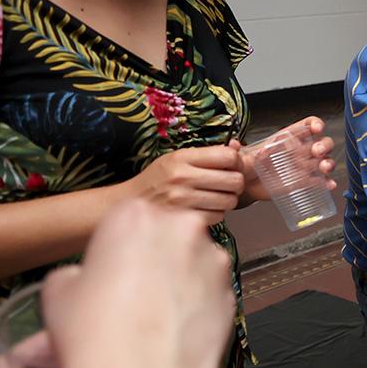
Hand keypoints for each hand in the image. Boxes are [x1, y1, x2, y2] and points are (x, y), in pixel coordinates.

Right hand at [41, 200, 234, 367]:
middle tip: (136, 295)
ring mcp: (215, 261)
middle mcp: (184, 227)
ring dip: (181, 279)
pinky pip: (211, 292)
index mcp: (136, 215)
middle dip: (156, 258)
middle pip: (168, 235)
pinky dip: (198, 305)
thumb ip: (78, 272)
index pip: (127, 220)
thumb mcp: (58, 291)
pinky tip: (179, 331)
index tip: (110, 274)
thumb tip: (90, 279)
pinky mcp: (233, 294)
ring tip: (159, 318)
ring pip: (195, 263)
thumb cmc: (92, 329)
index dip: (117, 249)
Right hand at [123, 145, 245, 224]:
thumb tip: (238, 147)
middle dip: (235, 184)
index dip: (236, 162)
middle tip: (227, 185)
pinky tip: (204, 209)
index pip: (227, 156)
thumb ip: (208, 154)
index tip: (231, 167)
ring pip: (229, 201)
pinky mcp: (185, 220)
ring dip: (227, 201)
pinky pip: (218, 216)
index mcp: (182, 158)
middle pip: (234, 180)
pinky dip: (215, 214)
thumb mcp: (177, 159)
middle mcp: (183, 177)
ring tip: (214, 198)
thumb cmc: (157, 180)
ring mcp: (184, 200)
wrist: (129, 204)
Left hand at [237, 117, 336, 203]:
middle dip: (324, 145)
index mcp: (288, 138)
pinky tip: (329, 185)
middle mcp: (299, 151)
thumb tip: (232, 144)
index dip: (315, 124)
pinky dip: (327, 183)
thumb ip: (237, 150)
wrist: (246, 184)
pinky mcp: (304, 183)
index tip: (316, 129)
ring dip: (328, 163)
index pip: (307, 125)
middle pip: (321, 142)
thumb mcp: (242, 155)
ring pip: (324, 161)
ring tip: (323, 168)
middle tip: (317, 152)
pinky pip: (320, 181)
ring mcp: (304, 167)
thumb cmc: (246, 165)